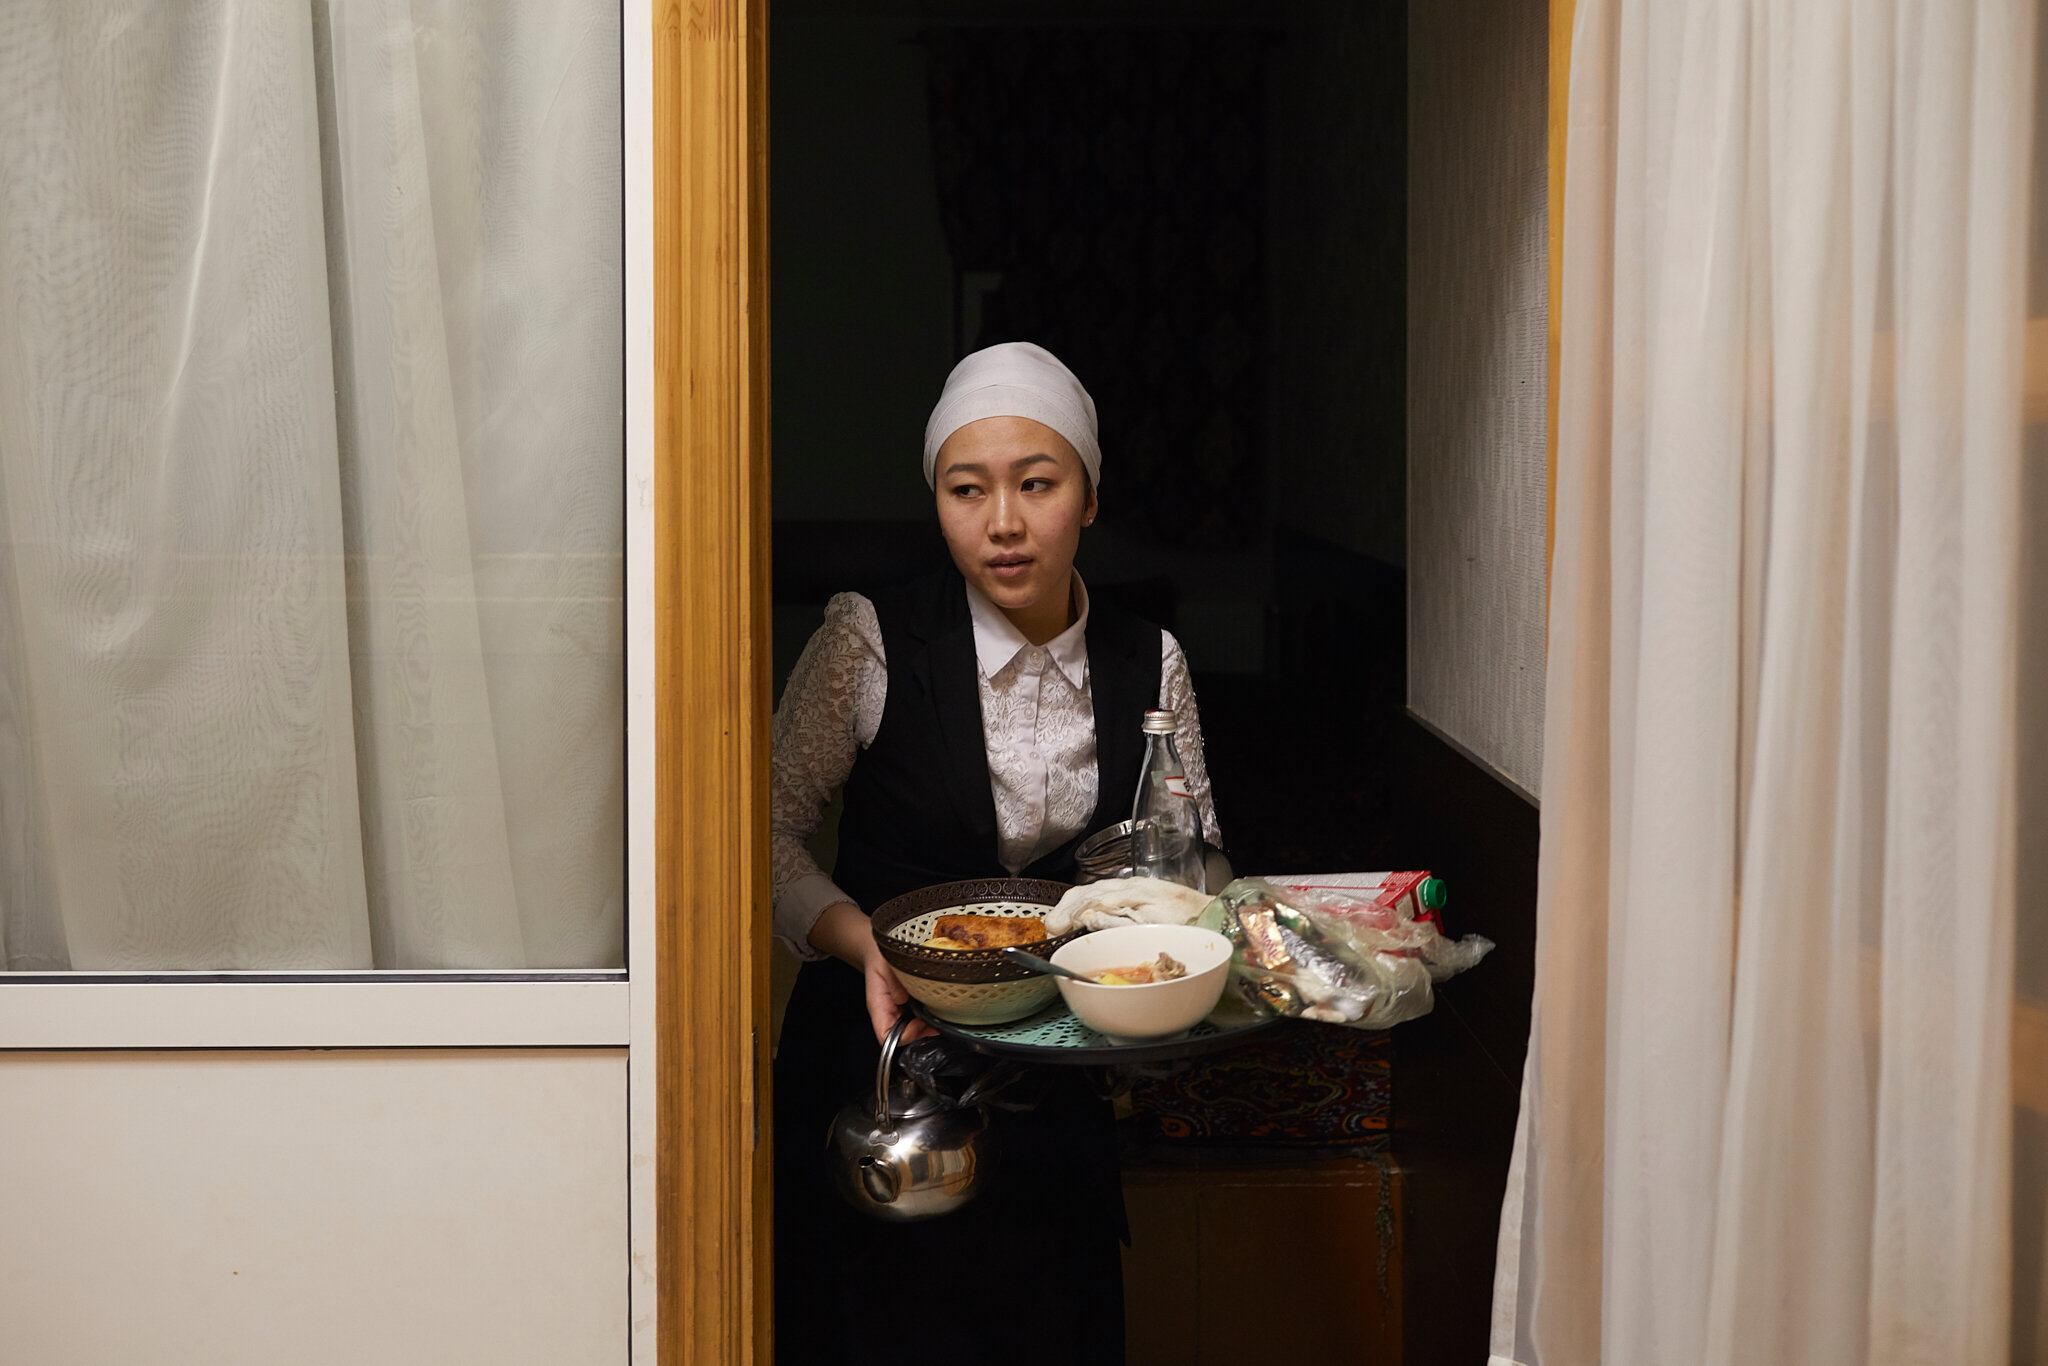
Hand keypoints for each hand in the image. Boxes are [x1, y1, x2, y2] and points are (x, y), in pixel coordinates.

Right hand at [806, 899, 935, 1043]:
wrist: (877, 947)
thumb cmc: (879, 955)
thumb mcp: (885, 963)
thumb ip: (893, 981)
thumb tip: (902, 998)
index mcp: (878, 1006)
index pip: (885, 1036)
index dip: (904, 1035)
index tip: (919, 1023)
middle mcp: (888, 1012)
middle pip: (902, 1036)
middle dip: (921, 1031)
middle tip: (936, 1018)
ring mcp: (898, 1010)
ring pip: (912, 1029)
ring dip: (927, 1024)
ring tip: (940, 1010)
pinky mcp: (907, 1004)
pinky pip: (917, 1017)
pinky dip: (929, 1014)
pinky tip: (937, 1004)